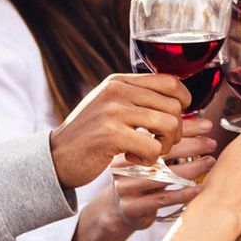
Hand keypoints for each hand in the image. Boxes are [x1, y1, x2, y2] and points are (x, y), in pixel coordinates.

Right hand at [49, 73, 192, 187]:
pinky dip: (150, 159)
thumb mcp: (110, 107)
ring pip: (169, 124)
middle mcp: (117, 90)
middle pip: (174, 106)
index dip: (184, 100)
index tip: (178, 116)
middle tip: (158, 143)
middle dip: (175, 130)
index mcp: (119, 81)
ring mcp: (113, 110)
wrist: (55, 157)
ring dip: (165, 145)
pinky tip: (134, 159)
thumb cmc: (89, 136)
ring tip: (148, 151)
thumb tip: (181, 103)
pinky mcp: (111, 134)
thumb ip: (137, 99)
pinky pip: (154, 147)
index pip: (169, 81)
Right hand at [107, 120, 219, 229]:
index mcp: (129, 147)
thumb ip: (171, 140)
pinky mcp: (132, 207)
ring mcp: (126, 187)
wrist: (119, 211)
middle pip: (161, 152)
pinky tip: (199, 188)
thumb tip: (203, 123)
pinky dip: (183, 193)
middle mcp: (125, 165)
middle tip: (211, 144)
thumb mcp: (152, 158)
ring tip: (209, 162)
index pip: (159, 132)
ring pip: (163, 176)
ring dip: (191, 168)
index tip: (207, 126)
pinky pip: (162, 199)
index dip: (185, 128)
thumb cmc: (142, 178)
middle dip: (192, 146)